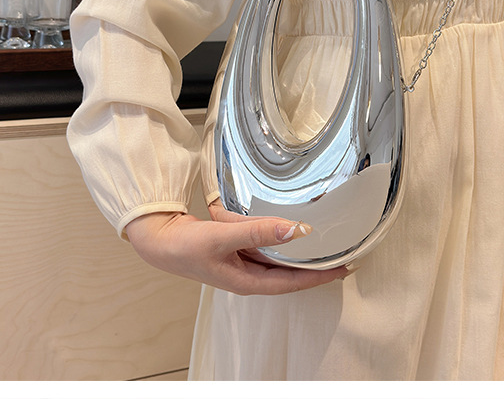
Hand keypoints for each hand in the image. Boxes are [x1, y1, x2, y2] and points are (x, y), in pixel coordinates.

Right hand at [125, 210, 345, 294]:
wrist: (158, 240)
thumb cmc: (184, 248)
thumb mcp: (222, 238)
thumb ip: (258, 232)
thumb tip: (295, 229)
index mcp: (249, 281)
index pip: (294, 282)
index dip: (321, 276)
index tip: (345, 267)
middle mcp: (249, 273)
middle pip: (291, 270)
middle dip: (316, 262)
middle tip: (342, 249)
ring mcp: (243, 260)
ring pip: (278, 254)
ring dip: (298, 247)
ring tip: (324, 235)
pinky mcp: (237, 246)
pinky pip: (264, 239)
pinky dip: (277, 231)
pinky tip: (287, 221)